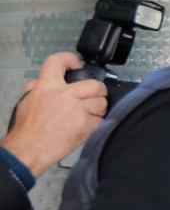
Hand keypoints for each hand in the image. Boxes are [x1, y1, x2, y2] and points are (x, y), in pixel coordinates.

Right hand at [2, 52, 107, 176]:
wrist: (29, 149)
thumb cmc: (27, 126)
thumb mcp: (26, 100)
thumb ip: (38, 86)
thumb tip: (50, 78)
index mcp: (46, 86)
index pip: (57, 61)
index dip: (70, 59)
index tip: (78, 65)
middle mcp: (63, 95)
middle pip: (94, 84)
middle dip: (97, 91)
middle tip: (93, 96)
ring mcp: (77, 110)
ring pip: (102, 102)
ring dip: (98, 108)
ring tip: (89, 113)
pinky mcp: (86, 125)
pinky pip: (101, 119)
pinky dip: (97, 123)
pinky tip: (87, 126)